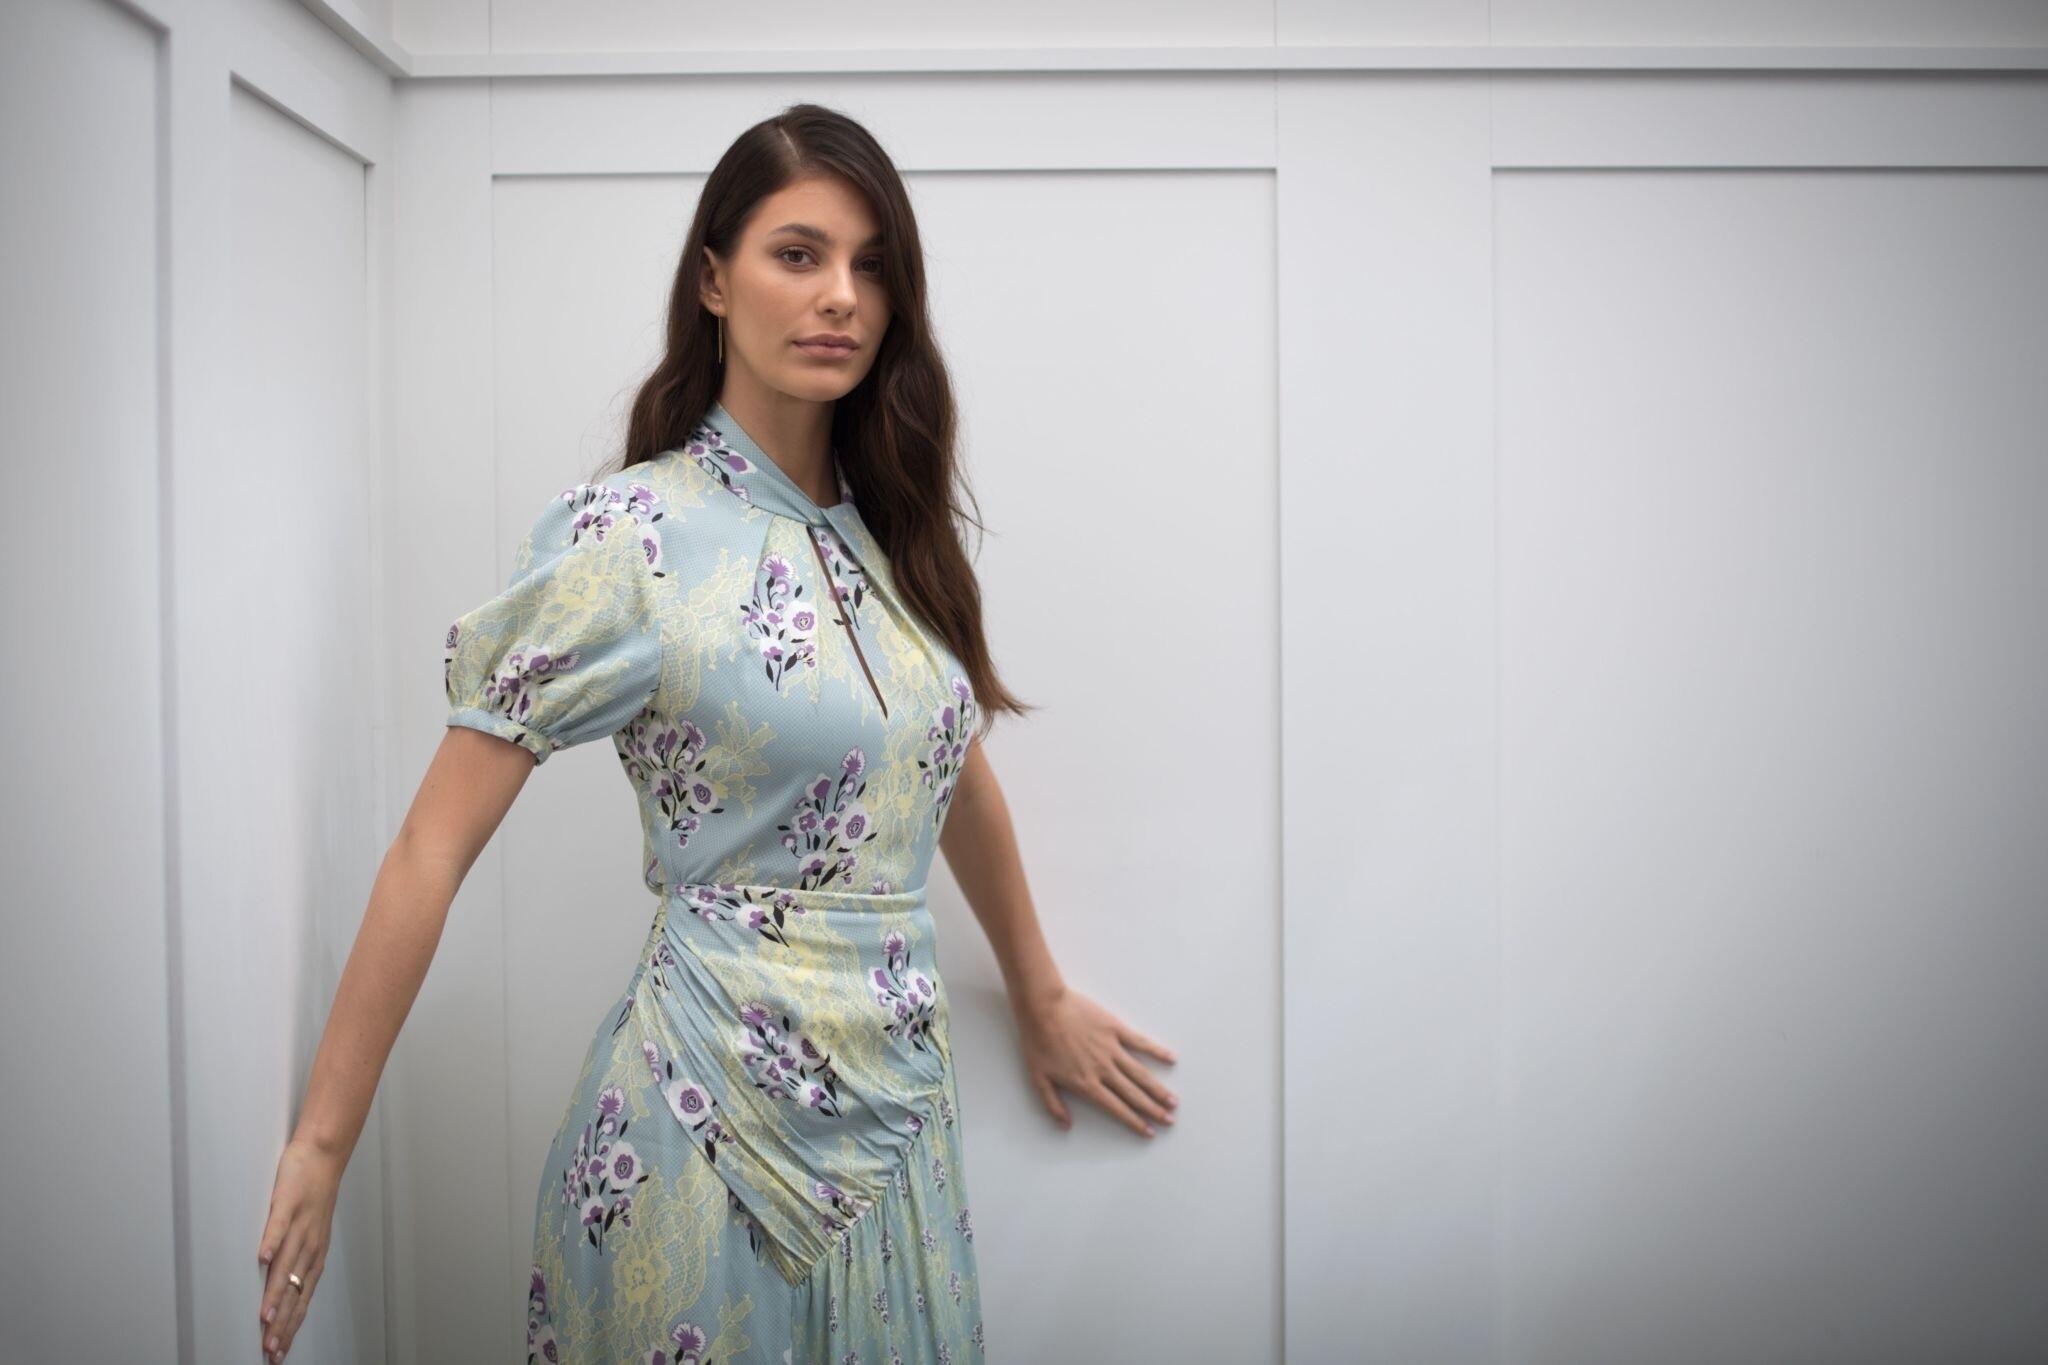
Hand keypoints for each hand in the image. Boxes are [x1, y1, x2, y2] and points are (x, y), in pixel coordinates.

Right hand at [256, 1137, 344, 1361]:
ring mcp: (300, 1225)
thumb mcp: (308, 1234)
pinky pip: (280, 1225)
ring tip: (263, 1319)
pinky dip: (272, 1241)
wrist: (323, 1156)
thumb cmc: (312, 1196)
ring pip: (287, 1266)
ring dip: (275, 1293)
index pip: (301, 1299)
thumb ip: (295, 1261)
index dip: (290, 1326)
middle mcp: (310, 1245)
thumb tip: (281, 1292)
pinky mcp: (289, 1203)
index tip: (278, 1353)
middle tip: (270, 1350)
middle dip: (282, 1323)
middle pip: (294, 1291)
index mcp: (314, 1256)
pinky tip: (261, 1259)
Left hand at [1013, 984, 1178, 1137]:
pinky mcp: (1115, 1029)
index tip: (1149, 1132)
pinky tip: (1171, 1059)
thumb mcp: (1037, 1078)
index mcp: (1086, 1084)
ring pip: (1141, 1074)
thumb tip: (1066, 1125)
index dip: (1134, 1122)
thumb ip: (1052, 1105)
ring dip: (1158, 1089)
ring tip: (1173, 1101)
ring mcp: (1111, 1049)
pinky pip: (1140, 1042)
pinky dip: (1157, 1051)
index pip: (1116, 1108)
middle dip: (1153, 1110)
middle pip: (1133, 1094)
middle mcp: (1103, 1070)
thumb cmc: (1037, 1041)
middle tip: (1169, 1120)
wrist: (1042, 1007)